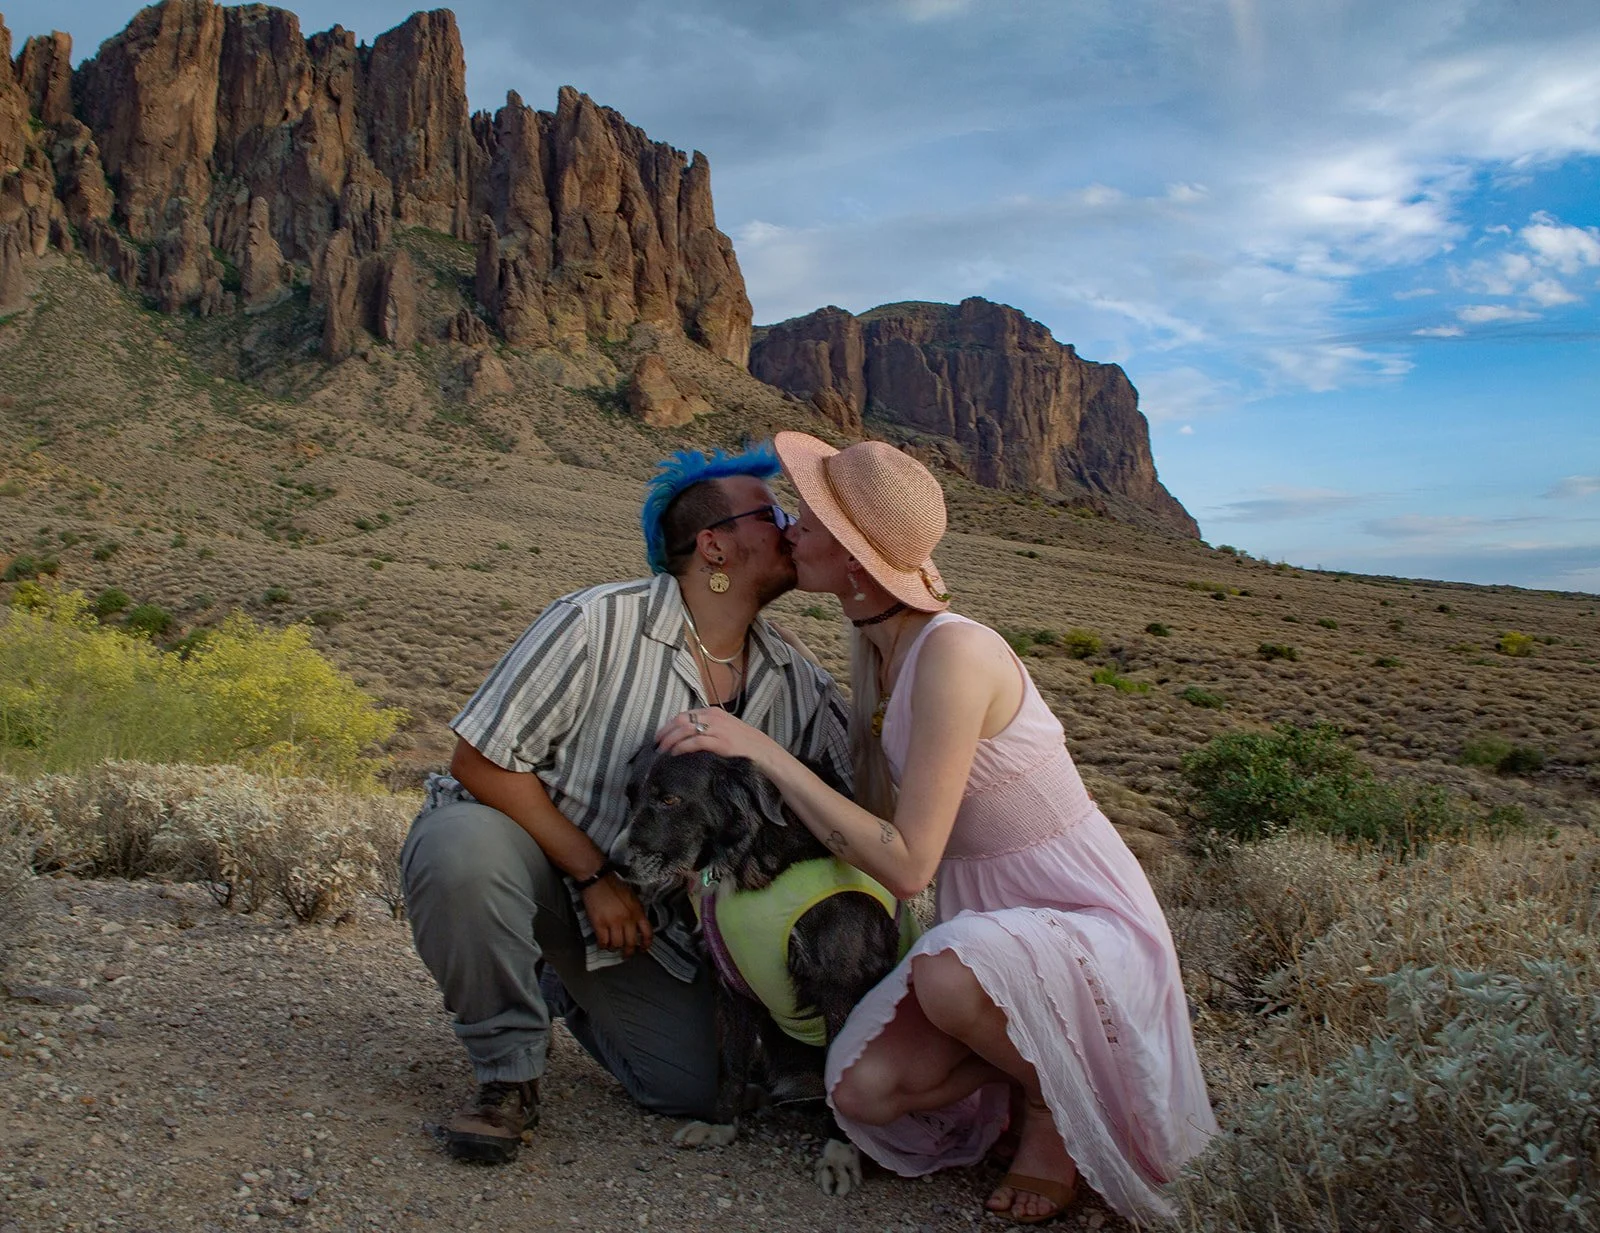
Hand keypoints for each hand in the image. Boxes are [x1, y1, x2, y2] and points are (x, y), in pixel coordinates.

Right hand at [581, 875, 653, 955]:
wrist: (597, 879)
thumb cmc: (614, 885)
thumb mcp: (632, 897)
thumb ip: (636, 911)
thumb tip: (637, 926)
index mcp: (637, 911)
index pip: (647, 932)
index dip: (646, 944)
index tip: (643, 949)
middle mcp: (627, 918)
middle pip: (631, 942)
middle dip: (629, 952)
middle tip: (625, 955)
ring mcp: (613, 922)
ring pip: (617, 944)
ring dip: (614, 948)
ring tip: (612, 947)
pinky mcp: (599, 924)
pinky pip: (603, 942)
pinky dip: (603, 946)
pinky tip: (602, 944)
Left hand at [655, 707, 778, 766]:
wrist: (763, 751)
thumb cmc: (743, 743)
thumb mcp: (724, 728)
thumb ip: (708, 728)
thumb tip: (686, 736)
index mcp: (713, 712)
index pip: (684, 714)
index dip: (669, 725)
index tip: (660, 736)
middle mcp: (713, 717)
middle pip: (681, 720)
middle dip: (665, 732)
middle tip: (656, 744)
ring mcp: (717, 728)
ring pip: (685, 729)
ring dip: (670, 740)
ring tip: (662, 750)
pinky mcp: (720, 742)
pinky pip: (695, 742)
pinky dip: (682, 747)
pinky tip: (675, 753)